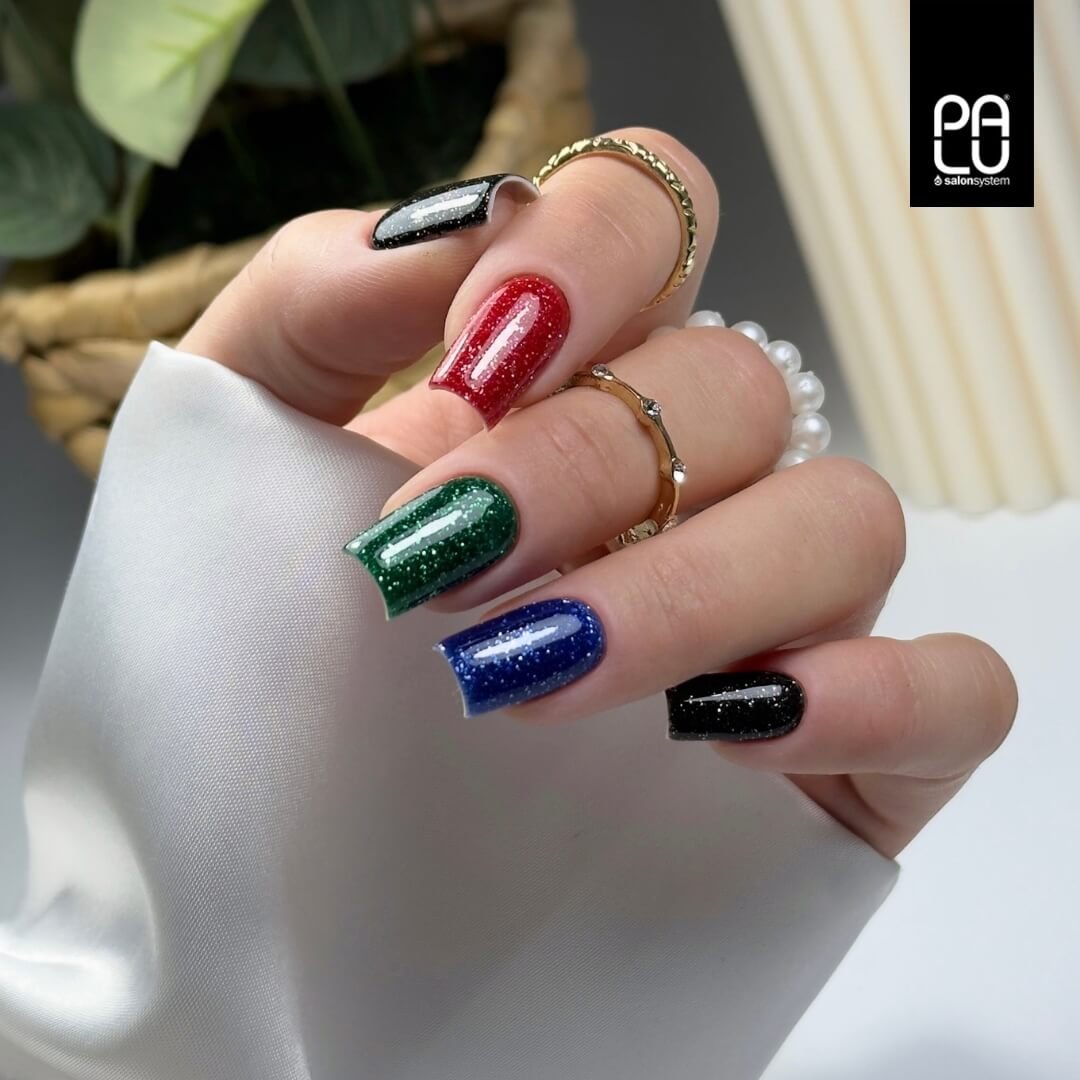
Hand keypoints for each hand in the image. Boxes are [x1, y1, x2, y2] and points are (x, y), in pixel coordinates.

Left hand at [181, 127, 1016, 857]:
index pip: (658, 218)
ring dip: (689, 588)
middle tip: (446, 559)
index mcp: (573, 380)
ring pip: (845, 520)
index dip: (593, 256)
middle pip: (733, 386)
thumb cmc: (269, 638)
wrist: (294, 850)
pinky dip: (876, 695)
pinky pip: (955, 690)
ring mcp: (785, 608)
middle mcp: (694, 476)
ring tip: (530, 674)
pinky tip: (726, 733)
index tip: (480, 361)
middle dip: (585, 465)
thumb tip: (464, 222)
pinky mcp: (849, 746)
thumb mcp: (249, 448)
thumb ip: (320, 305)